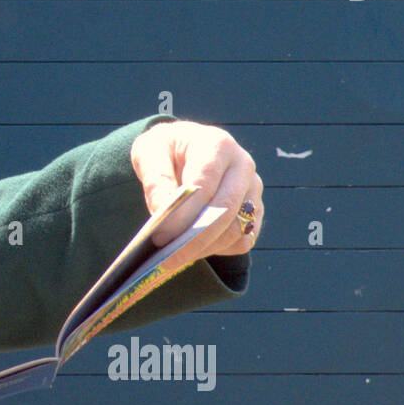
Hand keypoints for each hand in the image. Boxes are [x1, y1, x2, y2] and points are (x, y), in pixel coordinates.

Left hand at [129, 120, 262, 259]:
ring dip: (204, 247)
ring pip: (236, 229)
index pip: (205, 185)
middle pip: (225, 209)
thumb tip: (161, 211)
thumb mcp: (149, 153)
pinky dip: (217, 250)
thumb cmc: (165, 151)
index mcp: (218, 145)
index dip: (184, 214)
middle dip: (194, 239)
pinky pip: (242, 240)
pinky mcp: (255, 212)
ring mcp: (253, 190)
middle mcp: (243, 165)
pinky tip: (192, 249)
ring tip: (174, 256)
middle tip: (166, 259)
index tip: (161, 236)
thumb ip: (155, 179)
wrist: (182, 150)